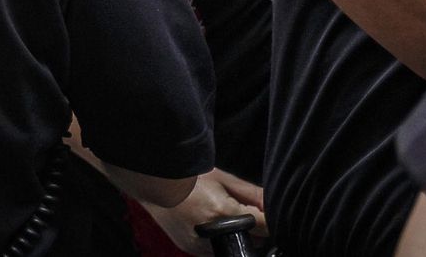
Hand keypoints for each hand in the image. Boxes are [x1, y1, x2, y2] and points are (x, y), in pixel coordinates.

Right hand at [142, 168, 268, 255]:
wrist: (151, 182)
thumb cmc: (185, 176)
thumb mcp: (222, 179)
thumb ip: (251, 194)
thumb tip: (273, 205)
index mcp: (222, 213)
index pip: (263, 226)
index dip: (269, 219)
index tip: (268, 212)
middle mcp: (211, 235)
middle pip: (250, 240)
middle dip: (252, 227)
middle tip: (238, 207)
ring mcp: (199, 246)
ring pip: (233, 247)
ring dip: (235, 234)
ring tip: (220, 212)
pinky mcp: (190, 250)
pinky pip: (214, 249)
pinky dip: (218, 238)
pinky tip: (206, 221)